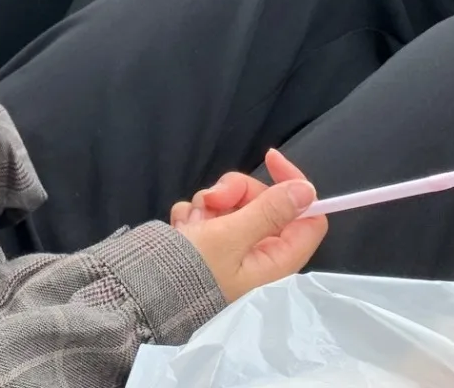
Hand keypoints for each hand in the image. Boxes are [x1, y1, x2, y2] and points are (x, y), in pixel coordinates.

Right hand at [169, 148, 326, 301]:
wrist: (145, 295)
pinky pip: (209, 214)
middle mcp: (258, 254)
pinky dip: (194, 214)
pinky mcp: (206, 245)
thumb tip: (307, 190)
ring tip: (191, 223)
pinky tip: (182, 228)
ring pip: (233, 204)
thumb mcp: (230, 237)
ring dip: (209, 203)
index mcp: (276, 260)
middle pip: (265, 202)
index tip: (269, 159)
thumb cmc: (192, 273)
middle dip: (236, 192)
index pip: (308, 216)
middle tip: (212, 200)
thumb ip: (268, 211)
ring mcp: (231, 249)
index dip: (292, 184)